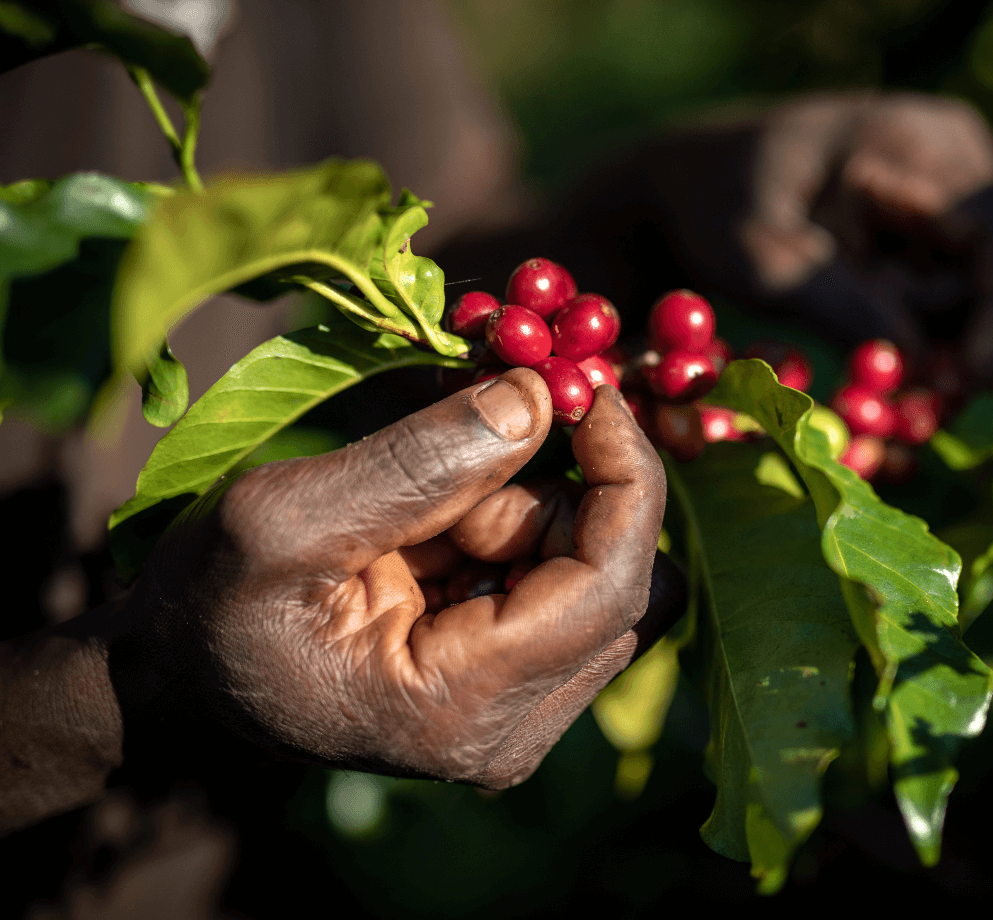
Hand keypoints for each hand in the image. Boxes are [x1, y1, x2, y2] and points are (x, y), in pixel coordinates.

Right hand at [110, 368, 673, 785]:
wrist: (179, 668)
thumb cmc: (210, 604)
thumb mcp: (284, 519)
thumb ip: (419, 461)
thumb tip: (539, 397)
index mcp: (462, 711)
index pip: (611, 587)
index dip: (625, 475)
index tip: (588, 387)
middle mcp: (512, 732)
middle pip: (619, 581)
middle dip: (558, 494)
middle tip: (470, 444)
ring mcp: (518, 715)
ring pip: (596, 575)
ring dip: (523, 513)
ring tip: (414, 520)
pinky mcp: (513, 686)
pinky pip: (563, 583)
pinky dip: (512, 529)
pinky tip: (430, 534)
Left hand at [511, 91, 992, 389]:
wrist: (696, 184)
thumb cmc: (716, 210)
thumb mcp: (762, 259)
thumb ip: (838, 303)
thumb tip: (919, 362)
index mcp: (913, 139)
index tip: (974, 381)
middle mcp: (953, 148)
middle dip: (964, 331)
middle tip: (912, 390)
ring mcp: (953, 180)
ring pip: (985, 284)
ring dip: (934, 327)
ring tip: (850, 312)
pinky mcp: (942, 217)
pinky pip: (962, 285)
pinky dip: (927, 322)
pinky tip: (875, 324)